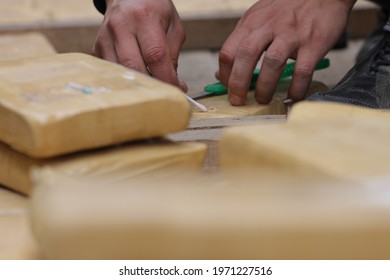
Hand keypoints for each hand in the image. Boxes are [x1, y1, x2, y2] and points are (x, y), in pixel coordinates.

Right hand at [93, 0, 187, 91]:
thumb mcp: (173, 26)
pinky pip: (112, 73)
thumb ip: (173, 55)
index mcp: (144, 17)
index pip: (155, 55)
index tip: (176, 90)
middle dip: (152, 86)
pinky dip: (126, 81)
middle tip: (164, 92)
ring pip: (121, 74)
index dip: (166, 78)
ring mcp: (105, 38)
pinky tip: (137, 79)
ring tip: (152, 86)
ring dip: (138, 86)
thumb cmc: (154, 11)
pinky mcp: (97, 48)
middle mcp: (121, 26)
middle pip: (134, 67)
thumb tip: (174, 84)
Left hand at [217, 0, 356, 104]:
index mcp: (252, 22)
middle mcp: (269, 27)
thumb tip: (223, 74)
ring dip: (265, 87)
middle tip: (238, 101)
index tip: (227, 88)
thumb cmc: (288, 8)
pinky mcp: (313, 43)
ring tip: (263, 100)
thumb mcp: (258, 18)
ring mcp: (292, 35)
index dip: (225, 74)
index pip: (229, 50)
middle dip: (238, 83)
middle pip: (246, 55)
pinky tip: (293, 97)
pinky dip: (296, 88)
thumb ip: (242, 43)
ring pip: (272, 62)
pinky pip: (302, 71)